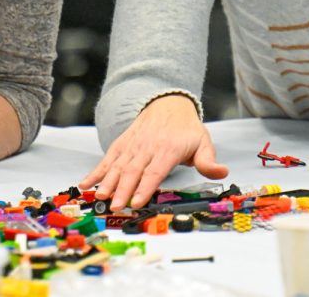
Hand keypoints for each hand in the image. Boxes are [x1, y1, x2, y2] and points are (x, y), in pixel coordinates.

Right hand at [79, 94, 227, 208]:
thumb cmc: (186, 128)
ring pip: (118, 165)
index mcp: (168, 149)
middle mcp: (147, 147)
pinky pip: (108, 158)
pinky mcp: (122, 144)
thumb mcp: (203, 142)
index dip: (145, 188)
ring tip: (99, 196)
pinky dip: (96, 171)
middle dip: (123, 190)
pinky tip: (86, 184)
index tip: (137, 202)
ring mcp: (132, 145)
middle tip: (115, 206)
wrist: (167, 102)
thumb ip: (208, 161)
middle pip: (133, 171)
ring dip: (107, 181)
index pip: (155, 171)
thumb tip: (222, 173)